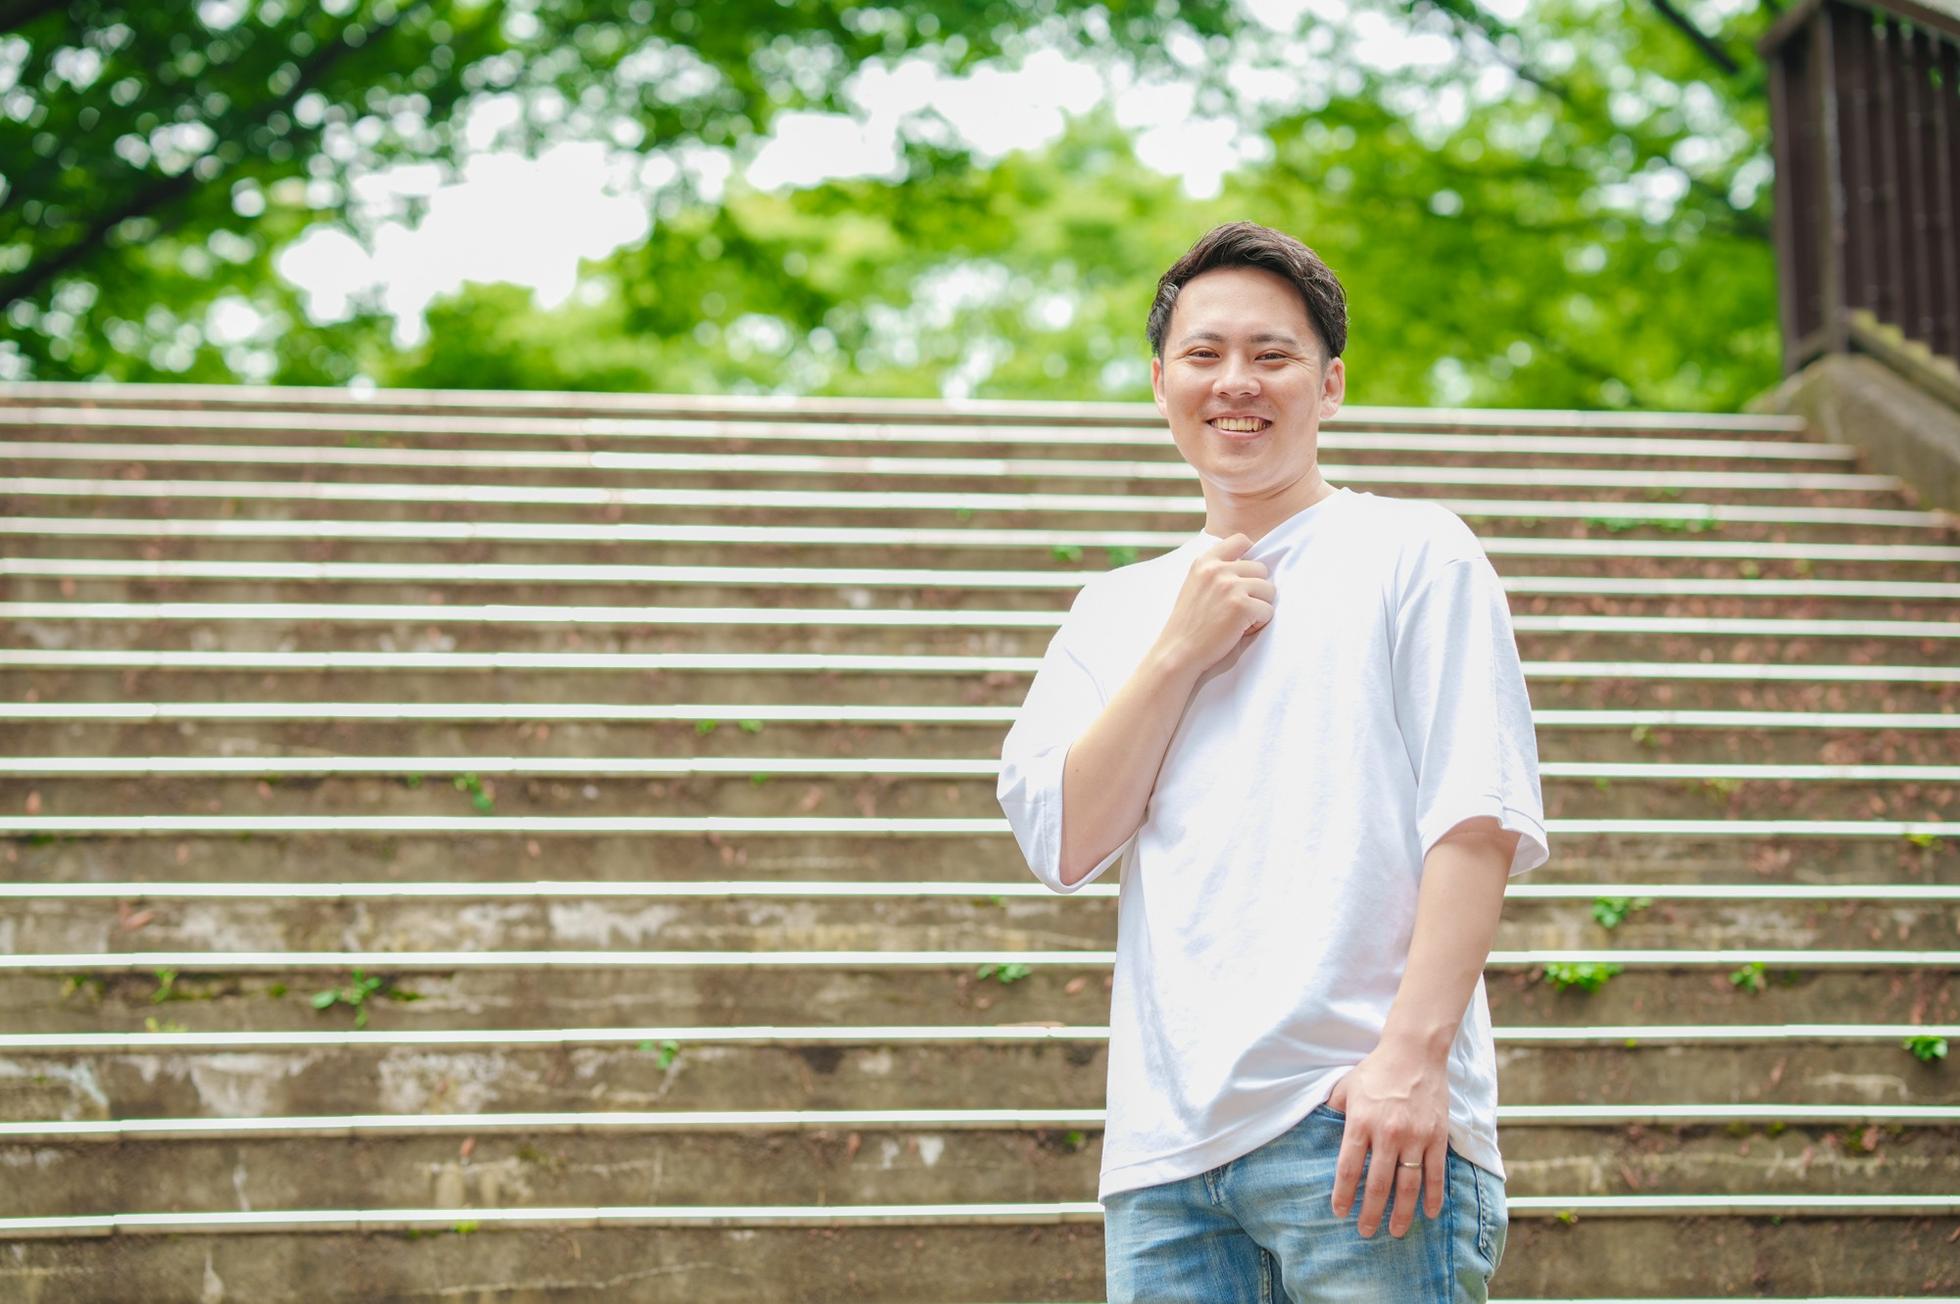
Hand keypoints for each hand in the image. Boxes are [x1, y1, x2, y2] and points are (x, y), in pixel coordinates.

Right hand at [1151, 534, 1275, 674]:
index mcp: (1205, 561)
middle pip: (1261, 569)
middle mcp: (1217, 569)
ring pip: (1269, 590)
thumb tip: (1251, 563)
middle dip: (1255, 590)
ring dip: (1259, 607)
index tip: (1243, 577)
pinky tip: (1239, 630)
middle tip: (1237, 609)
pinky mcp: (1242, 606)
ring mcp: (1230, 586)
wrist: (1178, 652)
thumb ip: (1217, 570)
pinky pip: (1269, 611)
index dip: (1249, 558)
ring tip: (1237, 620)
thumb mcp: (1195, 585)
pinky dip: (1258, 624)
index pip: (1241, 540)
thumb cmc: (1189, 624)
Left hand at [1326, 1043, 1451, 1238]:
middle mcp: (1387, 1133)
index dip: (1343, 1194)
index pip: (1349, 1168)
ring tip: (1395, 1232)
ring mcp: (1415, 1137)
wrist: (1414, 1052)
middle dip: (1371, 1213)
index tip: (1340, 1212)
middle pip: (1378, 1184)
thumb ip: (1333, 1111)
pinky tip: (1428, 1213)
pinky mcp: (1437, 1137)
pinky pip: (1435, 1174)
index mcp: (1361, 1123)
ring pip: (1408, 1186)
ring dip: (1401, 1213)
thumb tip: (1317, 1128)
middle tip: (1365, 1232)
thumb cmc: (1376, 1070)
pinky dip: (1432, 1197)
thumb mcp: (1346, 1087)